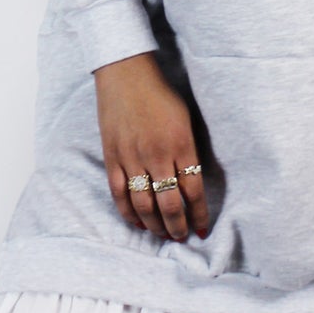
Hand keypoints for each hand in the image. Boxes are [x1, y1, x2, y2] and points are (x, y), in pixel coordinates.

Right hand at [93, 52, 210, 242]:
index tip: (201, 230)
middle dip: (177, 226)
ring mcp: (132, 158)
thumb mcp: (185, 121)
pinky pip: (119, 193)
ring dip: (154, 225)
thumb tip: (190, 187)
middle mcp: (157, 155)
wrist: (126, 74)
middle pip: (169, 204)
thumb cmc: (160, 95)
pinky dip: (128, 212)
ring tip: (162, 234)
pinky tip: (137, 223)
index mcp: (181, 145)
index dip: (198, 215)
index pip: (193, 191)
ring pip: (143, 204)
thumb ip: (189, 153)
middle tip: (181, 237)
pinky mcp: (112, 157)